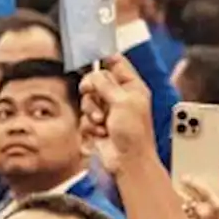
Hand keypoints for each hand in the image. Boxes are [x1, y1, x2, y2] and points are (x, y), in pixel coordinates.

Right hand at [78, 54, 155, 175]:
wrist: (127, 162)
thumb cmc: (135, 135)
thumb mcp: (123, 101)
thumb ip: (106, 84)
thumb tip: (93, 74)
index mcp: (132, 87)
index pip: (116, 64)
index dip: (104, 58)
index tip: (91, 55)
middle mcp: (119, 97)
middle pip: (96, 80)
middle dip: (93, 90)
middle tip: (93, 93)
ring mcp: (108, 111)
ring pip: (87, 99)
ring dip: (91, 110)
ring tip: (102, 121)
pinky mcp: (97, 126)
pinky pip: (84, 117)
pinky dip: (89, 125)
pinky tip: (100, 133)